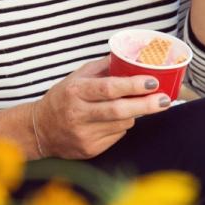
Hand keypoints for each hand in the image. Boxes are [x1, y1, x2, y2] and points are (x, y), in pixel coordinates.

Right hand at [34, 57, 172, 158]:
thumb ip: (102, 67)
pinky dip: (121, 126)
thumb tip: (129, 55)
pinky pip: (117, 136)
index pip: (108, 88)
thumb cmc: (62, 99)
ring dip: (132, 113)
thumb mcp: (76, 78)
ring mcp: (84, 134)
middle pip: (119, 110)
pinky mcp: (90, 149)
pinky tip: (111, 121)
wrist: (40, 130)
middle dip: (146, 105)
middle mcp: (78, 114)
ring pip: (122, 123)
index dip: (133, 85)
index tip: (152, 82)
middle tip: (165, 100)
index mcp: (75, 91)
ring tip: (128, 106)